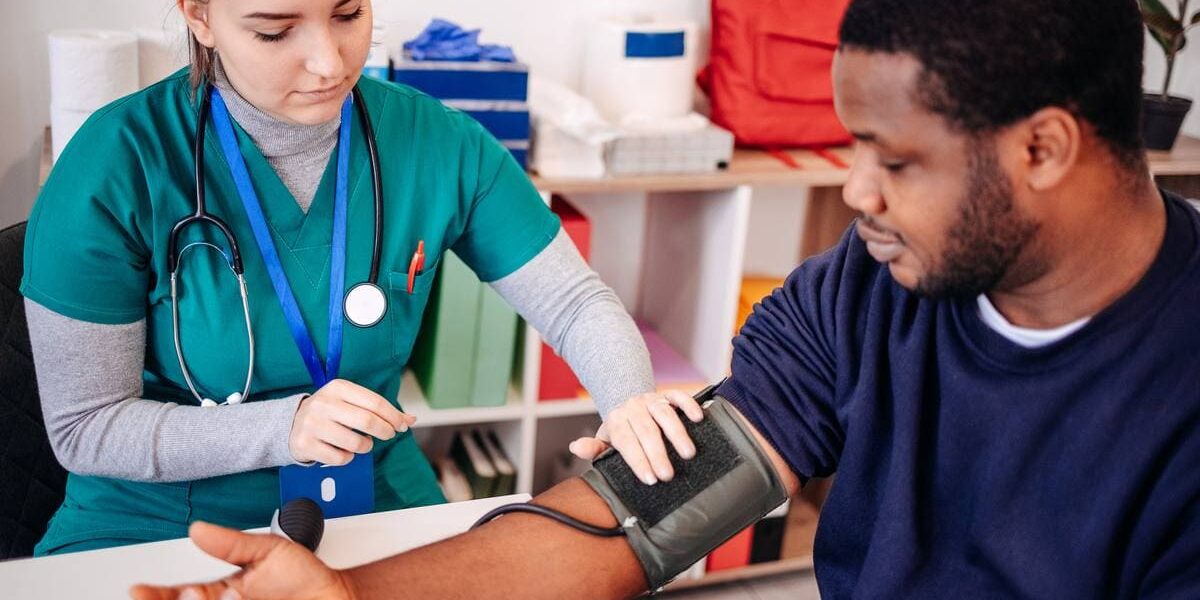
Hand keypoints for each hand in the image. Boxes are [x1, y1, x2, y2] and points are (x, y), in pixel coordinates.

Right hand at [129, 522, 353, 599]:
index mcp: (221, 593)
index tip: (138, 589)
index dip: (156, 594)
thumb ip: (232, 544)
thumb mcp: (269, 551)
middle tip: (194, 593)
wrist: (339, 595)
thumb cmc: (305, 576)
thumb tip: (197, 530)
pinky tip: (233, 598)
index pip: (178, 596)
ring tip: (224, 596)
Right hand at [289, 379, 416, 465]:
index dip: (394, 416)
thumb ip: (381, 410)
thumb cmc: (331, 412)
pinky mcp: (306, 444)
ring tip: (361, 443)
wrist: (291, 423)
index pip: (375, 402)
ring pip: (355, 443)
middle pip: (367, 422)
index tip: (402, 426)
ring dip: (365, 446)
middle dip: (384, 431)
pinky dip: (347, 458)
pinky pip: (340, 458)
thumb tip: (411, 420)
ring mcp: (313, 424)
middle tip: (387, 435)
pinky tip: (343, 451)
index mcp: (338, 387)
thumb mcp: (352, 403)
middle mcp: (324, 403)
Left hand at [569, 390, 703, 484]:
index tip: (649, 479)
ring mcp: (651, 400)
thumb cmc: (621, 430)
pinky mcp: (667, 395)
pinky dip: (688, 405)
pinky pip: (679, 396)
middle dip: (657, 453)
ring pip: (665, 414)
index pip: (626, 442)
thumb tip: (576, 448)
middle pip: (646, 431)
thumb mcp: (605, 440)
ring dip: (677, 433)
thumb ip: (594, 447)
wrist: (628, 402)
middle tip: (668, 475)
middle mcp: (634, 408)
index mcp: (617, 421)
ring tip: (688, 454)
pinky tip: (698, 418)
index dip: (637, 460)